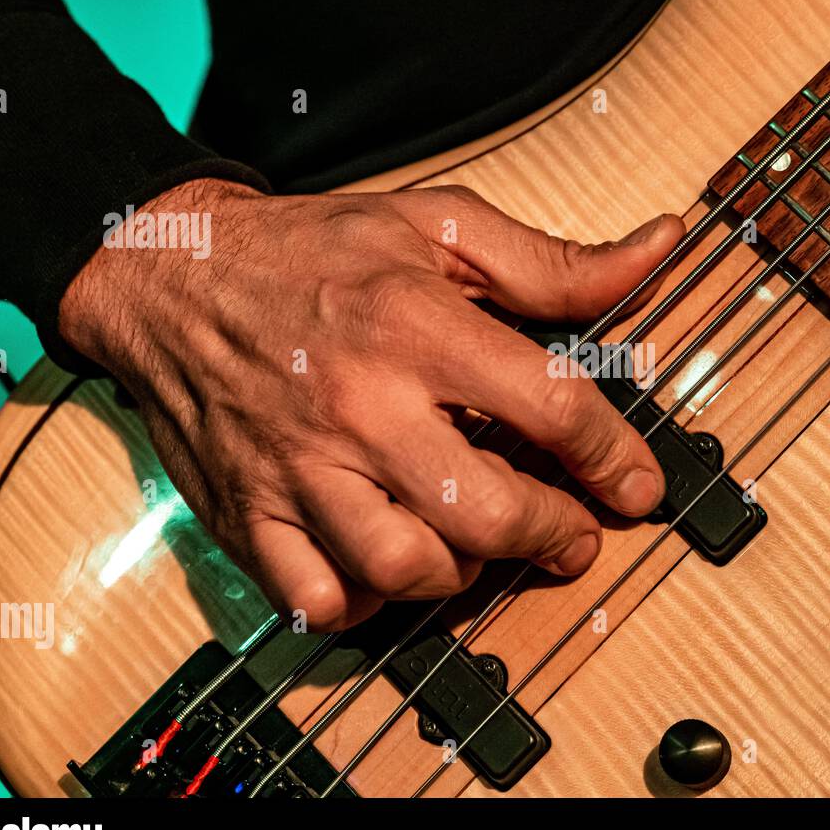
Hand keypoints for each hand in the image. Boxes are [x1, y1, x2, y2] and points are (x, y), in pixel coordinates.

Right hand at [59, 178, 681, 628]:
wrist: (171, 269)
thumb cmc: (313, 249)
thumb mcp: (440, 226)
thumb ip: (553, 260)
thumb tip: (657, 251)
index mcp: (415, 325)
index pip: (550, 406)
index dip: (613, 456)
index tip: (637, 484)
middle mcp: (359, 405)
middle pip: (485, 511)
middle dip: (553, 535)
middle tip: (574, 534)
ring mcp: (299, 467)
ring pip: (405, 568)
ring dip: (465, 575)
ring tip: (481, 548)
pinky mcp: (250, 511)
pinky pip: (317, 596)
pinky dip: (367, 604)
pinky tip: (391, 570)